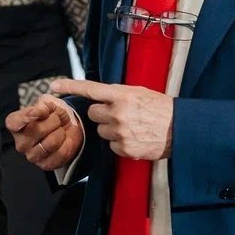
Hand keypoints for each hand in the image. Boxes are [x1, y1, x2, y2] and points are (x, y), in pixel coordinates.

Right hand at [4, 94, 83, 170]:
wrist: (64, 130)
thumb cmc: (51, 116)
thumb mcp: (47, 104)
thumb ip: (44, 104)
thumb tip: (43, 110)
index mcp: (15, 125)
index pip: (14, 122)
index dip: (26, 116)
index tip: (37, 111)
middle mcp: (20, 142)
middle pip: (39, 130)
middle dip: (55, 120)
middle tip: (57, 119)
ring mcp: (31, 156)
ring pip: (52, 142)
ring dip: (62, 133)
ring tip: (61, 130)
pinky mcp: (45, 165)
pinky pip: (61, 154)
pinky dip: (68, 144)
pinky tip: (66, 140)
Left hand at [50, 79, 172, 160]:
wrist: (181, 129)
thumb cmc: (161, 109)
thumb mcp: (139, 93)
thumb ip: (117, 94)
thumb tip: (99, 97)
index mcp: (122, 95)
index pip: (90, 89)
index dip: (70, 86)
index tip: (54, 86)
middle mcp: (118, 112)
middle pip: (92, 113)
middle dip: (102, 114)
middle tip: (120, 114)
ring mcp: (120, 132)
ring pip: (101, 130)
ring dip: (110, 129)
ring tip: (131, 127)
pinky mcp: (124, 148)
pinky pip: (111, 145)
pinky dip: (119, 143)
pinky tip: (134, 138)